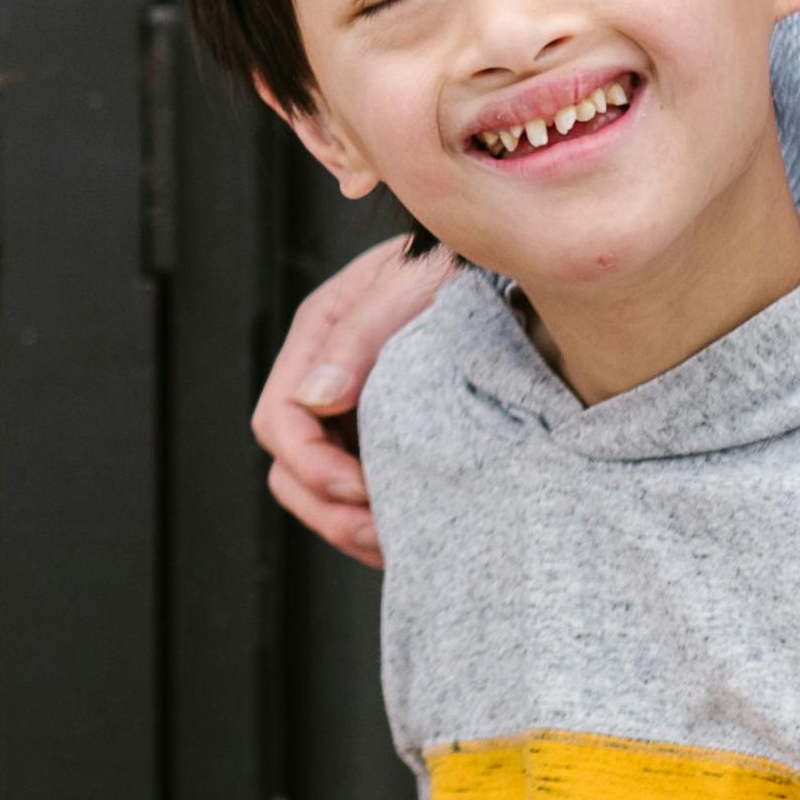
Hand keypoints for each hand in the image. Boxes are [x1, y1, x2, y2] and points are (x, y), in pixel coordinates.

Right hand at [253, 234, 462, 561]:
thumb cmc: (468, 262)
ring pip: (316, 487)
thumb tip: (314, 397)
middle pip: (288, 466)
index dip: (312, 465)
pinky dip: (374, 517)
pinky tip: (410, 524)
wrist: (521, 261)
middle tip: (382, 532)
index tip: (364, 489)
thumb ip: (361, 337)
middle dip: (327, 508)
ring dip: (347, 522)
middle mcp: (327, 374)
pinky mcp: (387, 429)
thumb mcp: (415, 285)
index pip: (279, 421)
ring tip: (397, 538)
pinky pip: (359, 488)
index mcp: (320, 334)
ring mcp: (355, 406)